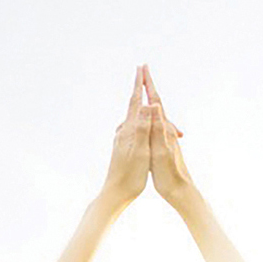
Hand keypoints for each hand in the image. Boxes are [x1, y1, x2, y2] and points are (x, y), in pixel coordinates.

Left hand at [99, 65, 151, 205]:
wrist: (115, 193)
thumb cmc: (130, 175)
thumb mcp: (141, 150)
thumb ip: (144, 127)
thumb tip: (147, 105)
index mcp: (129, 130)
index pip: (136, 102)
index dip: (140, 84)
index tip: (141, 68)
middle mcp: (123, 132)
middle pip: (134, 106)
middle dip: (141, 90)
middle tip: (144, 74)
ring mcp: (122, 140)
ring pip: (135, 117)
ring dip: (142, 106)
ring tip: (144, 93)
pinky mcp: (122, 148)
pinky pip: (135, 128)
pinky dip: (142, 121)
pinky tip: (140, 124)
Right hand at [143, 66, 197, 209]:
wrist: (181, 191)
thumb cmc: (169, 174)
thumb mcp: (160, 151)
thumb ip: (157, 128)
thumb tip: (154, 105)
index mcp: (163, 129)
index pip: (154, 101)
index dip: (148, 84)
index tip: (143, 68)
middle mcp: (166, 130)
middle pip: (156, 103)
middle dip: (149, 87)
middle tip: (142, 72)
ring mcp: (165, 138)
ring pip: (155, 113)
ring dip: (149, 99)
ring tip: (144, 89)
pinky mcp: (162, 145)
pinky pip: (154, 125)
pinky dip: (149, 115)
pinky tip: (147, 120)